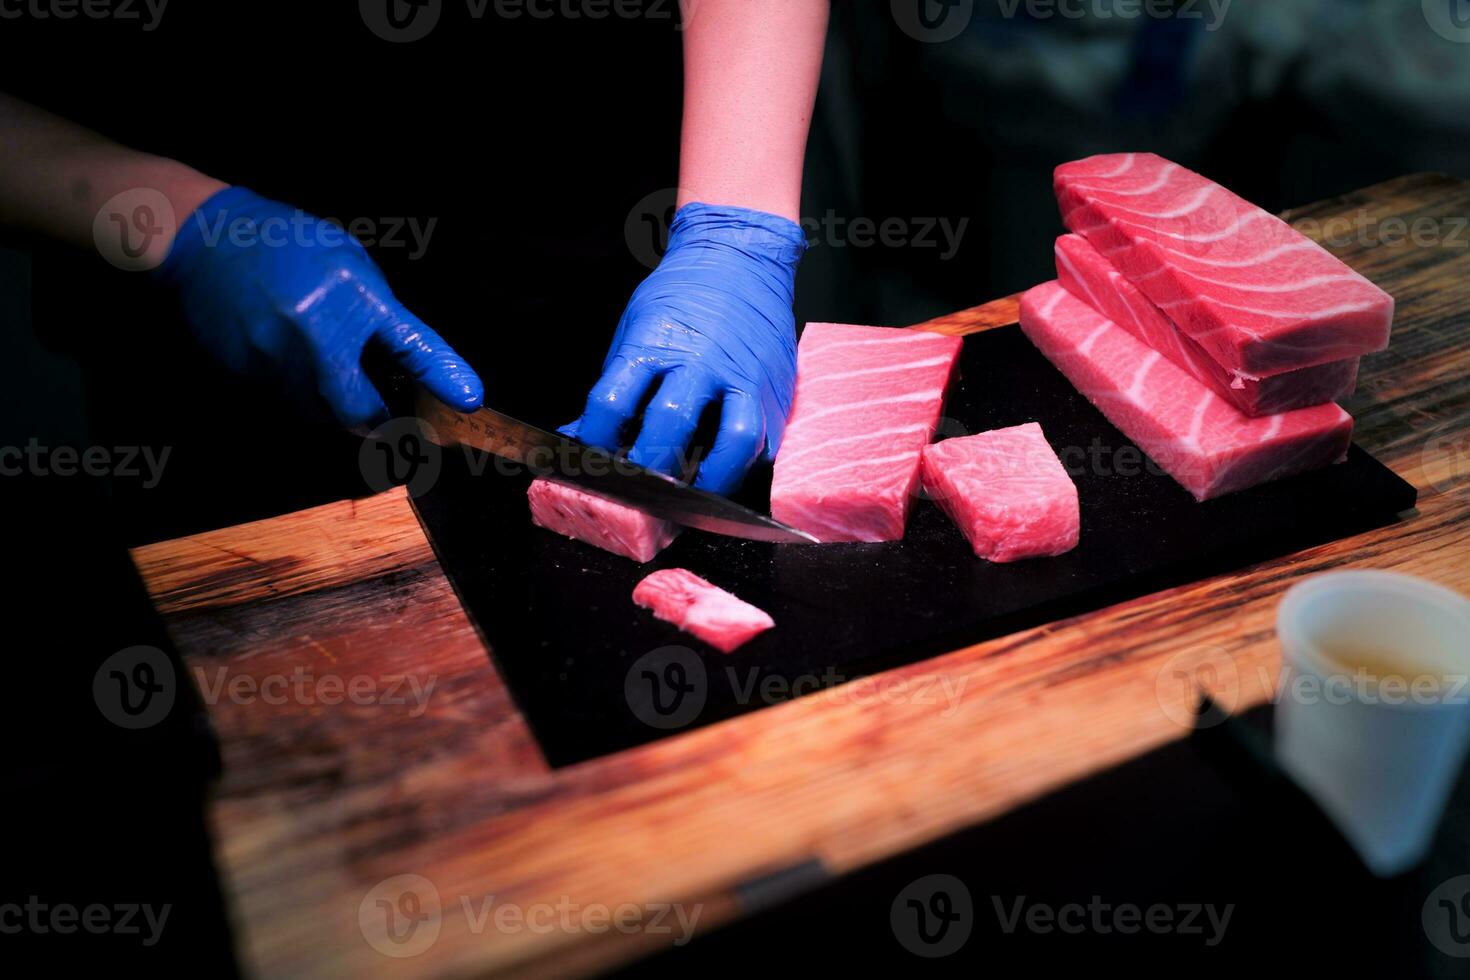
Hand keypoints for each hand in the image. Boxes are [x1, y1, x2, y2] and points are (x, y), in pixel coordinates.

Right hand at [155, 187, 482, 427]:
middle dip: (377, 423)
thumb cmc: (286, 244)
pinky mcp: (242, 373)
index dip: (444, 376)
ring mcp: (273, 359)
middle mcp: (314, 335)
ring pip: (318, 413)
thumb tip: (407, 356)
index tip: (470, 400)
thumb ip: (377, 311)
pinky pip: (283, 401)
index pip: (411, 345)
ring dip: (336, 410)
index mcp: (349, 296)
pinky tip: (290, 361)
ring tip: (330, 380)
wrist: (203, 237)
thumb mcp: (346, 262)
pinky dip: (300, 394)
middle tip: (390, 424)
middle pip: (357, 411)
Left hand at [564, 203, 805, 494]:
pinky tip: (725, 475)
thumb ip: (615, 387)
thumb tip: (579, 435)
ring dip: (711, 477)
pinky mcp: (773, 392)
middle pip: (669, 425)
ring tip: (692, 495)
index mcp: (653, 344)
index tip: (586, 461)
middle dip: (647, 468)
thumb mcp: (635, 331)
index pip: (612, 401)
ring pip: (733, 439)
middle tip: (635, 491)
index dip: (593, 440)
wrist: (740, 258)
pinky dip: (744, 466)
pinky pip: (763, 440)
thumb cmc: (683, 297)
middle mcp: (699, 361)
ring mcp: (741, 378)